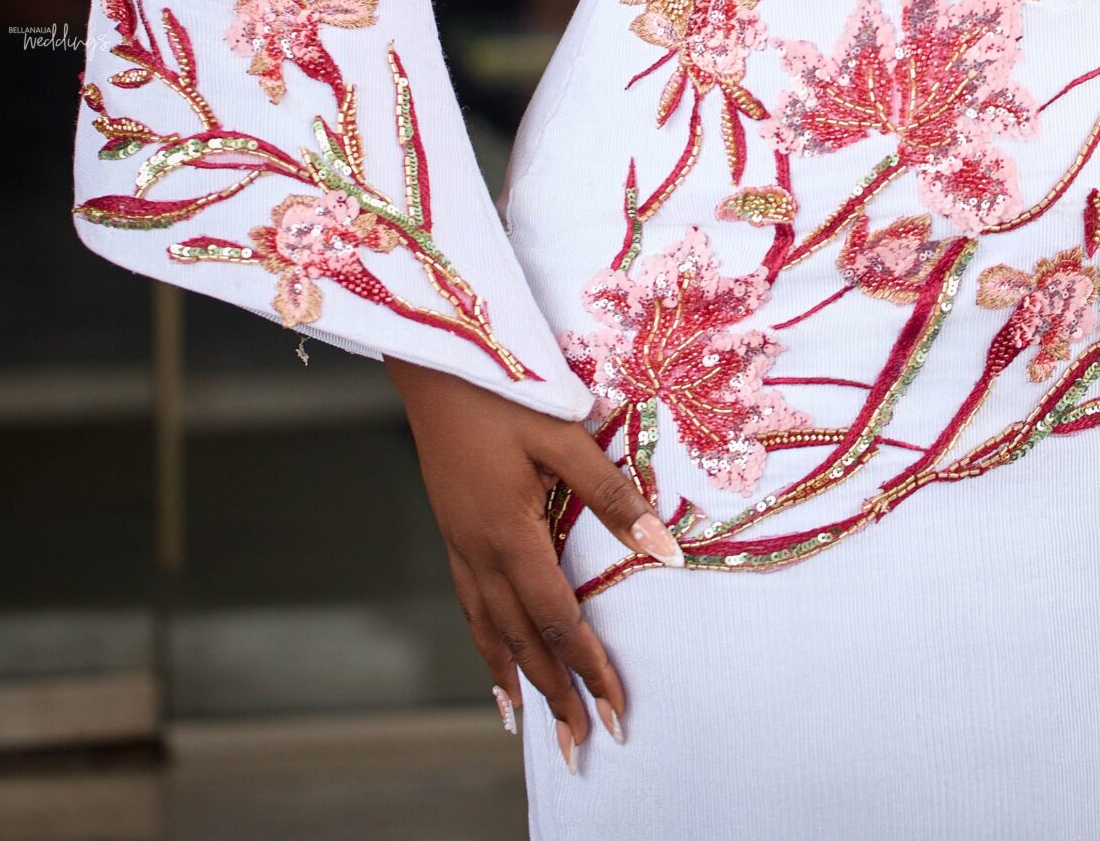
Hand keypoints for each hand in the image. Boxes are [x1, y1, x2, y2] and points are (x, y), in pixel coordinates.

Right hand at [384, 356, 682, 764]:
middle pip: (522, 641)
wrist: (433, 357)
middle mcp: (481, 552)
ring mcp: (460, 543)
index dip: (590, 668)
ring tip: (532, 722)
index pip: (560, 621)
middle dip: (555, 693)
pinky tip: (492, 653)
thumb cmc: (503, 386)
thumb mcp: (564, 433)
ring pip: (489, 630)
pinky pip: (469, 604)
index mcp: (512, 535)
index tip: (615, 711)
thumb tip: (666, 548)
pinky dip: (484, 642)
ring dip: (516, 678)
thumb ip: (613, 494)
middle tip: (581, 742)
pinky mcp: (451, 529)